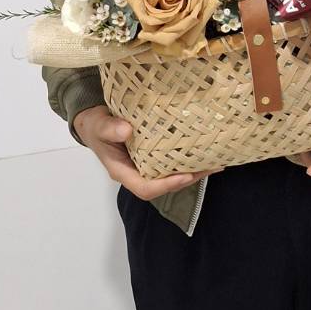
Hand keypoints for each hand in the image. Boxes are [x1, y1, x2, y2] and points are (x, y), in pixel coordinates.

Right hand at [73, 105, 221, 199]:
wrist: (95, 121)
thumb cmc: (95, 125)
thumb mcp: (98, 125)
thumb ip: (110, 129)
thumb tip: (127, 130)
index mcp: (123, 171)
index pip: (146, 188)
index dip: (167, 186)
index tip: (186, 176)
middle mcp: (136, 171)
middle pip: (164, 184)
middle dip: (188, 178)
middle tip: (211, 167)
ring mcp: (145, 164)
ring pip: (171, 174)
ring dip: (193, 169)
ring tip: (215, 161)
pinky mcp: (152, 154)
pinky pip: (171, 161)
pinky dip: (187, 157)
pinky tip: (204, 148)